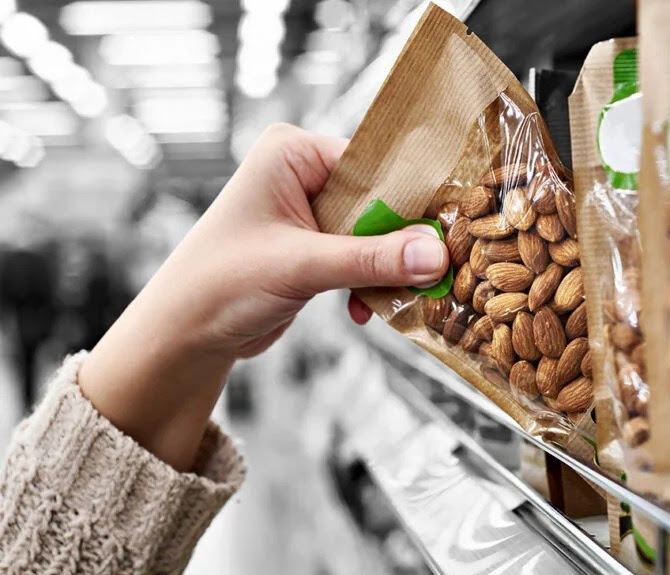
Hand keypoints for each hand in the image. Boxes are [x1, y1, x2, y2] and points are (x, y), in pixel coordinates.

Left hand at [79, 124, 447, 469]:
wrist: (183, 335)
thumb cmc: (221, 283)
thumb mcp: (302, 266)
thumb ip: (372, 259)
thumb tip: (437, 256)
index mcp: (294, 153)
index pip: (374, 164)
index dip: (412, 199)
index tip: (448, 231)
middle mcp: (304, 174)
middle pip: (381, 200)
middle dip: (403, 242)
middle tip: (432, 273)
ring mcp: (310, 212)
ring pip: (377, 233)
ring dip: (387, 269)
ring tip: (397, 297)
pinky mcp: (316, 247)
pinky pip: (364, 258)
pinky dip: (370, 283)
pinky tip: (363, 310)